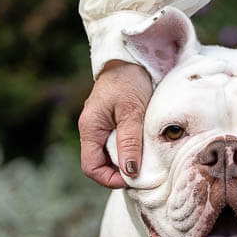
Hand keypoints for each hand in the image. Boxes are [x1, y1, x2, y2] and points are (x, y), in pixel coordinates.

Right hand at [78, 60, 152, 187]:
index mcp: (90, 128)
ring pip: (111, 156)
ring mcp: (102, 127)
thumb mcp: (132, 111)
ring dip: (128, 161)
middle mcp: (93, 131)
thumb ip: (130, 142)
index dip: (110, 179)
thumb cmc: (130, 79)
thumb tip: (129, 172)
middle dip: (121, 172)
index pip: (91, 167)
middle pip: (101, 165)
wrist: (133, 57)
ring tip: (147, 160)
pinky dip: (131, 150)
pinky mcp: (113, 123)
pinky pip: (119, 145)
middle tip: (144, 171)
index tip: (133, 178)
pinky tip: (145, 148)